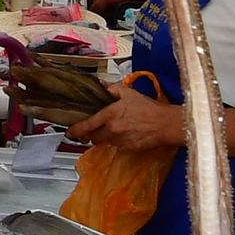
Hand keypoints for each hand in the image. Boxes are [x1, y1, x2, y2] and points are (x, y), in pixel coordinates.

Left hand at [65, 81, 184, 151]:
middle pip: (93, 138)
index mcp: (109, 115)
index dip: (75, 130)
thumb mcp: (128, 92)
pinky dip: (118, 141)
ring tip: (117, 127)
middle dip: (92, 134)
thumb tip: (100, 85)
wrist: (165, 123)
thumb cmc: (147, 107)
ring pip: (106, 142)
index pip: (86, 125)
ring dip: (107, 137)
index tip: (69, 132)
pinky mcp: (128, 149)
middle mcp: (112, 130)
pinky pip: (118, 146)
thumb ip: (111, 89)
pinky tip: (127, 133)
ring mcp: (120, 141)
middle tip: (95, 129)